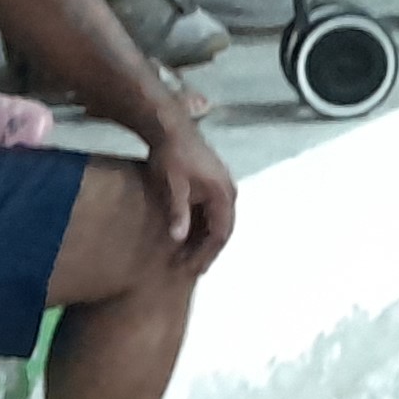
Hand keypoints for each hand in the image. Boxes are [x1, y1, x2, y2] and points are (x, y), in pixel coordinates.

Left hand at [145, 123, 239, 277]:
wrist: (170, 127)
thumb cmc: (171, 156)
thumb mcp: (173, 186)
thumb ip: (178, 212)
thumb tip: (179, 239)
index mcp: (223, 194)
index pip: (220, 234)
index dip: (207, 254)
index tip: (192, 270)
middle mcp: (229, 191)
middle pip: (222, 230)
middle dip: (206, 251)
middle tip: (189, 269)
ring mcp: (223, 186)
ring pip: (217, 221)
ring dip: (203, 239)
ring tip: (186, 256)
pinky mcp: (213, 182)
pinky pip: (212, 212)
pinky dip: (201, 226)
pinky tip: (187, 235)